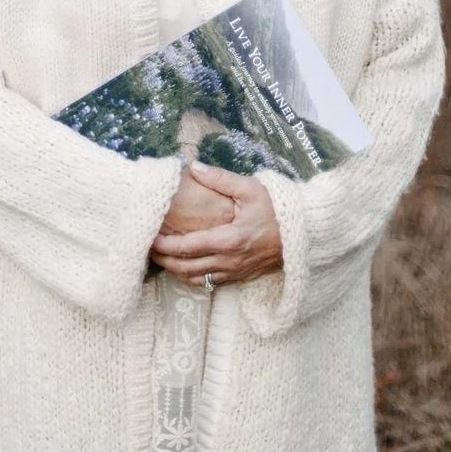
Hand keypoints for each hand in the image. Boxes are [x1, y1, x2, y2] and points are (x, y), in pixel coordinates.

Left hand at [150, 162, 282, 288]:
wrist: (303, 234)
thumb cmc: (277, 208)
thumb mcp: (250, 188)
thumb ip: (219, 179)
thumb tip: (194, 167)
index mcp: (229, 239)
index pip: (187, 247)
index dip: (165, 245)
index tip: (149, 237)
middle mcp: (229, 261)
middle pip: (186, 267)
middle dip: (163, 260)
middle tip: (147, 249)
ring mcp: (235, 272)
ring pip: (196, 280)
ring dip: (175, 271)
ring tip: (160, 259)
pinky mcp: (240, 278)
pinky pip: (209, 284)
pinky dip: (192, 279)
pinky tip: (184, 269)